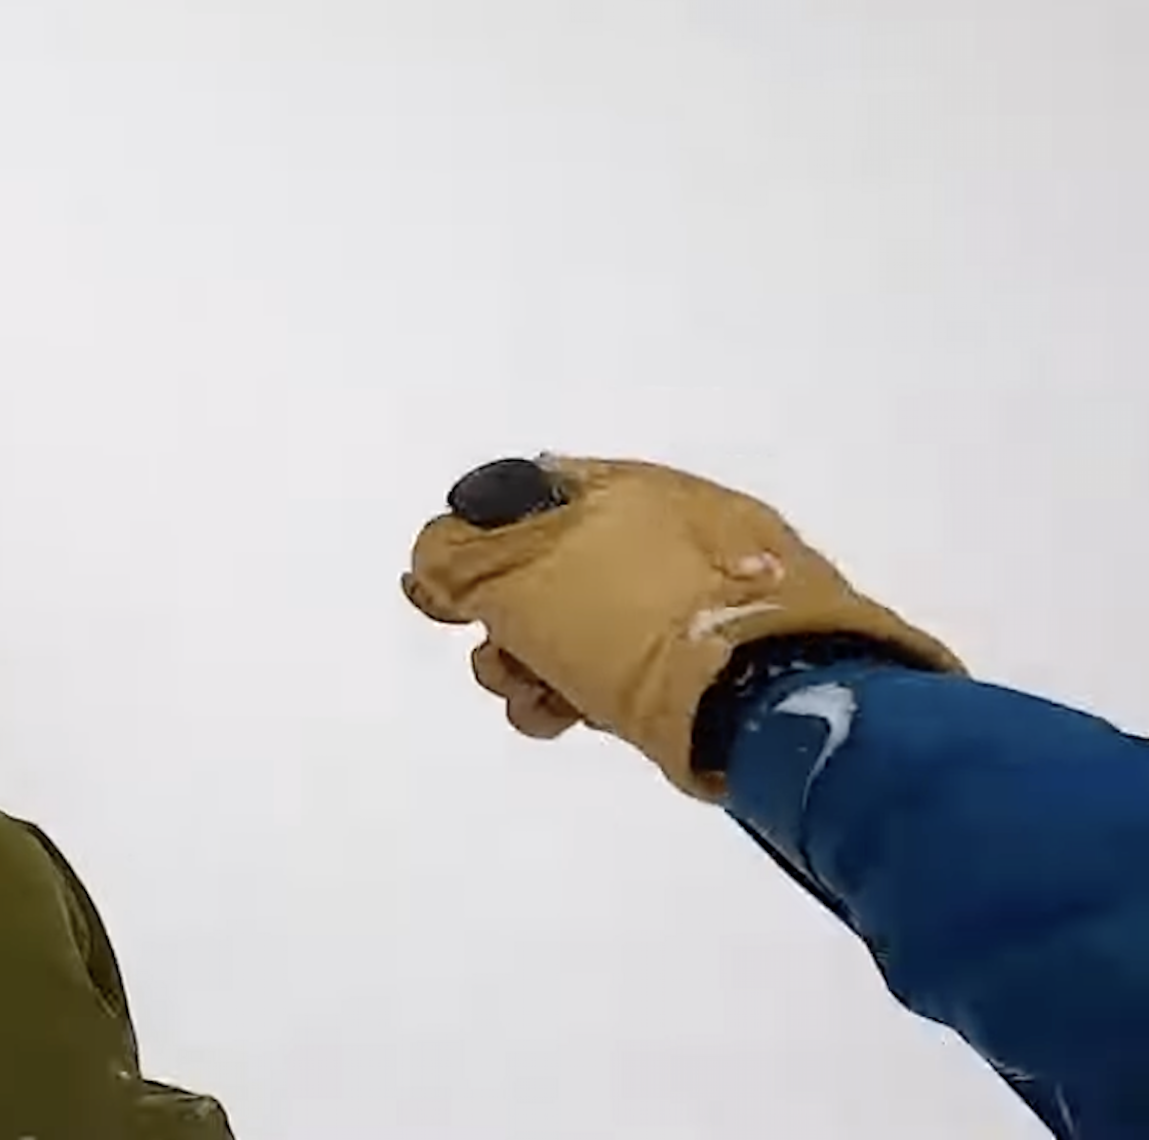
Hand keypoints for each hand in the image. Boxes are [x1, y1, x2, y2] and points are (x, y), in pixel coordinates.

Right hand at [404, 456, 958, 796]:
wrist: (771, 697)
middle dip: (503, 623)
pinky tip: (575, 719)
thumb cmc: (633, 622)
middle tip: (500, 661)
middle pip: (546, 569)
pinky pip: (629, 665)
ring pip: (582, 626)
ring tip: (537, 705)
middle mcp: (664, 527)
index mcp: (624, 486)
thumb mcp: (518, 576)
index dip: (469, 547)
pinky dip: (591, 690)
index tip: (442, 601)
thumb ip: (457, 557)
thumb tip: (435, 557)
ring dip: (536, 666)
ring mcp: (700, 594)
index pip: (521, 497)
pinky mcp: (722, 658)